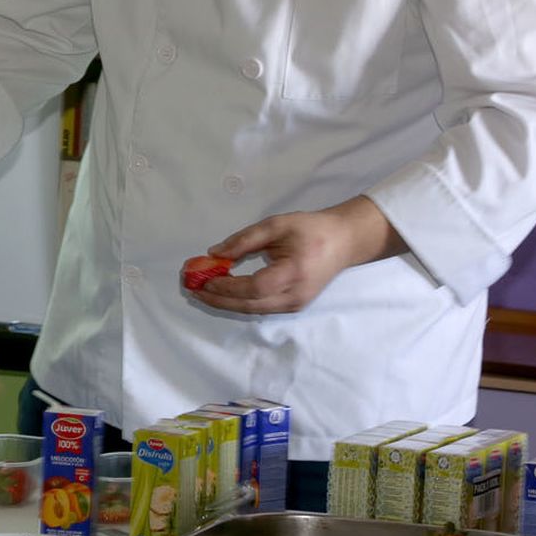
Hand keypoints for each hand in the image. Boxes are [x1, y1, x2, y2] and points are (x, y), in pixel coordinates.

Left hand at [183, 197, 401, 314]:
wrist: (344, 242)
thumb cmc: (311, 229)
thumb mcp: (277, 225)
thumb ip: (245, 239)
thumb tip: (214, 252)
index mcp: (294, 273)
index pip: (255, 287)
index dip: (227, 287)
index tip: (204, 279)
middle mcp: (295, 296)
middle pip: (250, 305)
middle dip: (218, 300)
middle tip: (192, 289)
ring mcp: (295, 305)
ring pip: (253, 310)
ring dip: (225, 303)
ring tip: (200, 291)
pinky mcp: (293, 306)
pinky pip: (260, 308)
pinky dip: (239, 302)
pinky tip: (222, 293)